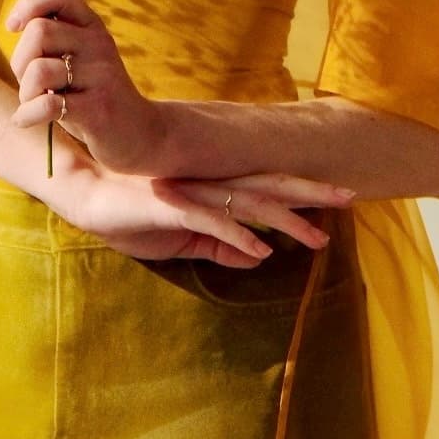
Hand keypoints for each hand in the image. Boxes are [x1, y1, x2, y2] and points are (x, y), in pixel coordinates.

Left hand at [5, 0, 163, 172]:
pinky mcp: (97, 109)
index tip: (14, 26)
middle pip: (39, 31)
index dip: (29, 2)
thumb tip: (14, 22)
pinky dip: (27, 115)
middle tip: (29, 83)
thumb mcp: (79, 56)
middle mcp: (98, 43)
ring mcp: (101, 75)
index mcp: (91, 25)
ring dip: (25, 92)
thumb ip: (52, 37)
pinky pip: (47, 104)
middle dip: (19, 60)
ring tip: (35, 102)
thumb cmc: (93, 93)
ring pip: (38, 69)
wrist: (138, 133)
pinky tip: (26, 119)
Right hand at [46, 145, 352, 266]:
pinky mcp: (172, 204)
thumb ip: (219, 245)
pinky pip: (211, 222)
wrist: (87, 195)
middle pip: (271, 185)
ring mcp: (193, 191)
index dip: (304, 191)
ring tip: (318, 237)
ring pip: (249, 202)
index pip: (268, 187)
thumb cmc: (132, 212)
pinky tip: (261, 250)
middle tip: (352, 195)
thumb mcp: (183, 237)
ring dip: (286, 221)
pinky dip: (237, 236)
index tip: (340, 198)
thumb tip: (257, 256)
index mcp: (215, 187)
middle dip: (312, 191)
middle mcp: (210, 183)